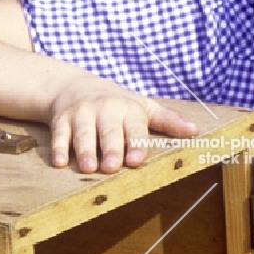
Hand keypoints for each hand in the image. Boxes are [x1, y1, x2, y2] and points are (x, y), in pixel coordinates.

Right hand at [48, 78, 197, 172]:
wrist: (73, 85)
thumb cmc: (116, 103)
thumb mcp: (143, 107)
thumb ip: (167, 121)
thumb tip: (195, 131)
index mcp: (128, 109)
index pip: (134, 127)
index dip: (136, 143)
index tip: (137, 159)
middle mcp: (104, 110)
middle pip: (108, 132)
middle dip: (110, 148)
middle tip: (112, 166)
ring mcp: (81, 115)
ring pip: (83, 134)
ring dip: (85, 151)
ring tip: (88, 168)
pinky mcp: (61, 121)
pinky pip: (59, 135)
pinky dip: (58, 148)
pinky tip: (59, 163)